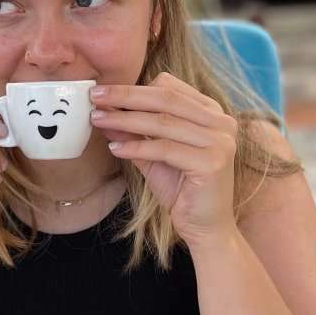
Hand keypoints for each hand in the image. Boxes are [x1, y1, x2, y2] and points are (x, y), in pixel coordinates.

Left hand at [90, 72, 237, 248]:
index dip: (133, 87)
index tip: (103, 92)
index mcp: (211, 113)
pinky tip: (115, 148)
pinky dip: (136, 147)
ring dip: (125, 120)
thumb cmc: (181, 189)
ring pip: (163, 122)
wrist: (206, 227)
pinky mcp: (212, 163)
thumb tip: (103, 112)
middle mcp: (221, 122)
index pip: (169, 87)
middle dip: (125, 96)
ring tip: (98, 120)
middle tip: (94, 97)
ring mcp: (220, 142)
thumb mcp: (152, 155)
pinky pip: (165, 149)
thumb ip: (133, 132)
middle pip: (165, 98)